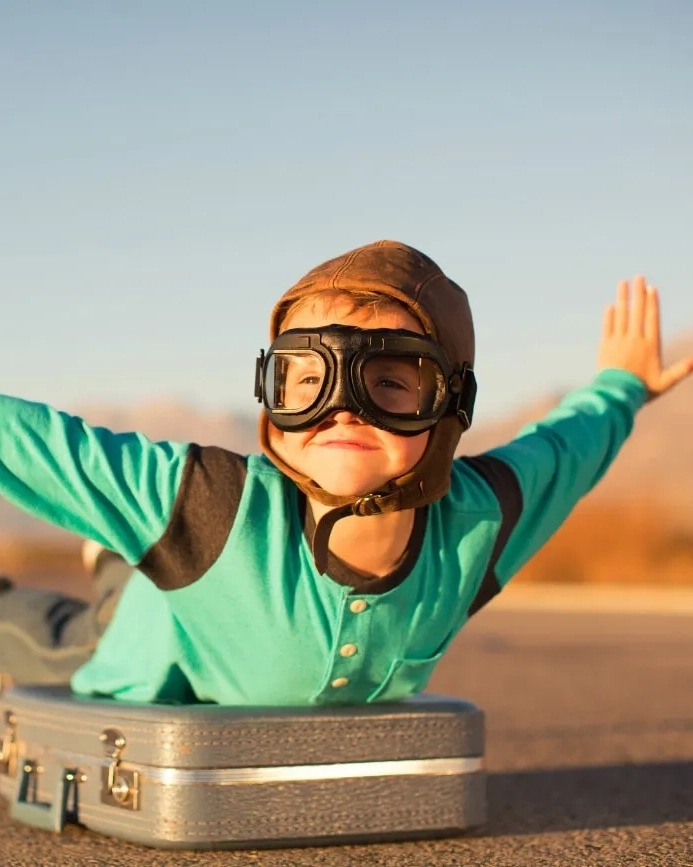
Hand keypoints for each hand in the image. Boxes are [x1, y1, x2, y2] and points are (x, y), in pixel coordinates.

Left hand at [598, 275, 692, 400]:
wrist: (616, 396)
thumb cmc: (643, 390)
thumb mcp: (666, 381)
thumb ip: (682, 369)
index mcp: (650, 345)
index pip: (652, 318)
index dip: (652, 302)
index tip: (651, 289)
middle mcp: (635, 339)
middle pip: (637, 311)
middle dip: (638, 293)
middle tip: (638, 277)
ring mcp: (619, 341)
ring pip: (621, 314)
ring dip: (622, 298)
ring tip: (622, 283)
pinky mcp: (605, 346)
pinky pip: (608, 326)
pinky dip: (609, 316)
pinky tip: (610, 306)